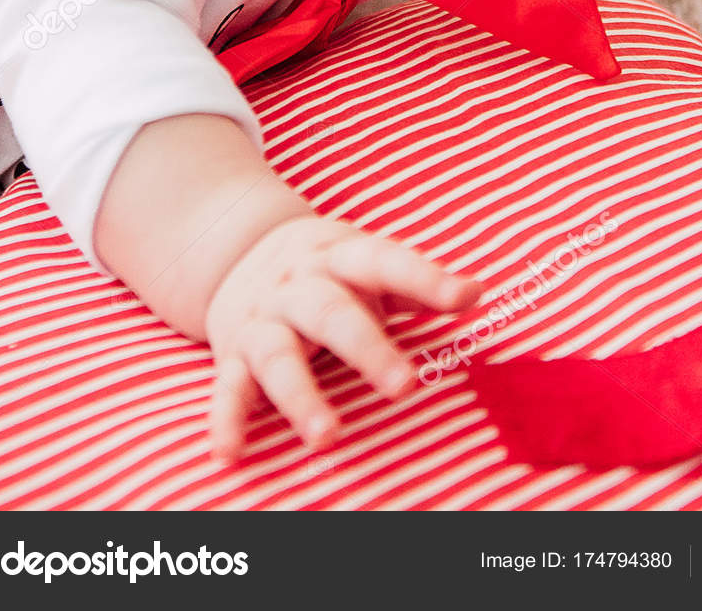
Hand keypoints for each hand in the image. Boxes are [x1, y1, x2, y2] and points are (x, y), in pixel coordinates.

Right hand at [204, 212, 482, 461]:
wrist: (236, 249)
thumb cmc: (326, 270)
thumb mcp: (364, 261)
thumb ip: (414, 283)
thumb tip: (474, 294)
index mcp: (340, 258)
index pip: (385, 262)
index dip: (425, 279)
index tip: (467, 297)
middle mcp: (299, 287)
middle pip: (332, 313)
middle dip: (367, 349)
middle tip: (404, 385)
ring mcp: (265, 320)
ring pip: (279, 355)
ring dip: (301, 396)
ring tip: (327, 436)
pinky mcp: (233, 354)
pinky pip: (228, 388)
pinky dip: (227, 420)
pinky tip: (230, 453)